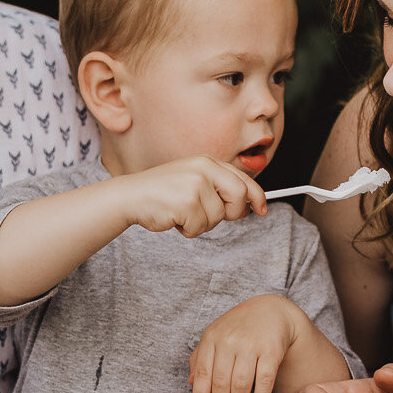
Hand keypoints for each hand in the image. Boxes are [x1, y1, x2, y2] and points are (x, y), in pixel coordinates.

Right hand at [123, 157, 266, 237]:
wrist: (131, 196)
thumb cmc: (162, 192)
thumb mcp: (193, 181)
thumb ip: (219, 189)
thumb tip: (247, 206)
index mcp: (207, 162)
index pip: (243, 179)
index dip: (257, 196)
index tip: (262, 209)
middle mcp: (204, 169)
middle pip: (239, 196)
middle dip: (231, 213)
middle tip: (210, 216)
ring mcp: (196, 184)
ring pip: (217, 217)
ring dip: (201, 223)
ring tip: (182, 213)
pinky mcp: (187, 202)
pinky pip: (199, 227)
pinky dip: (188, 230)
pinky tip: (174, 218)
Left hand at [190, 296, 299, 392]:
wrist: (271, 310)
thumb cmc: (238, 328)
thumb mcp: (215, 336)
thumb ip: (200, 357)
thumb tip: (191, 383)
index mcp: (212, 337)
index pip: (203, 371)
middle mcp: (230, 340)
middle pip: (221, 381)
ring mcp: (251, 344)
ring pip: (241, 383)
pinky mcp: (271, 350)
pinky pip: (264, 379)